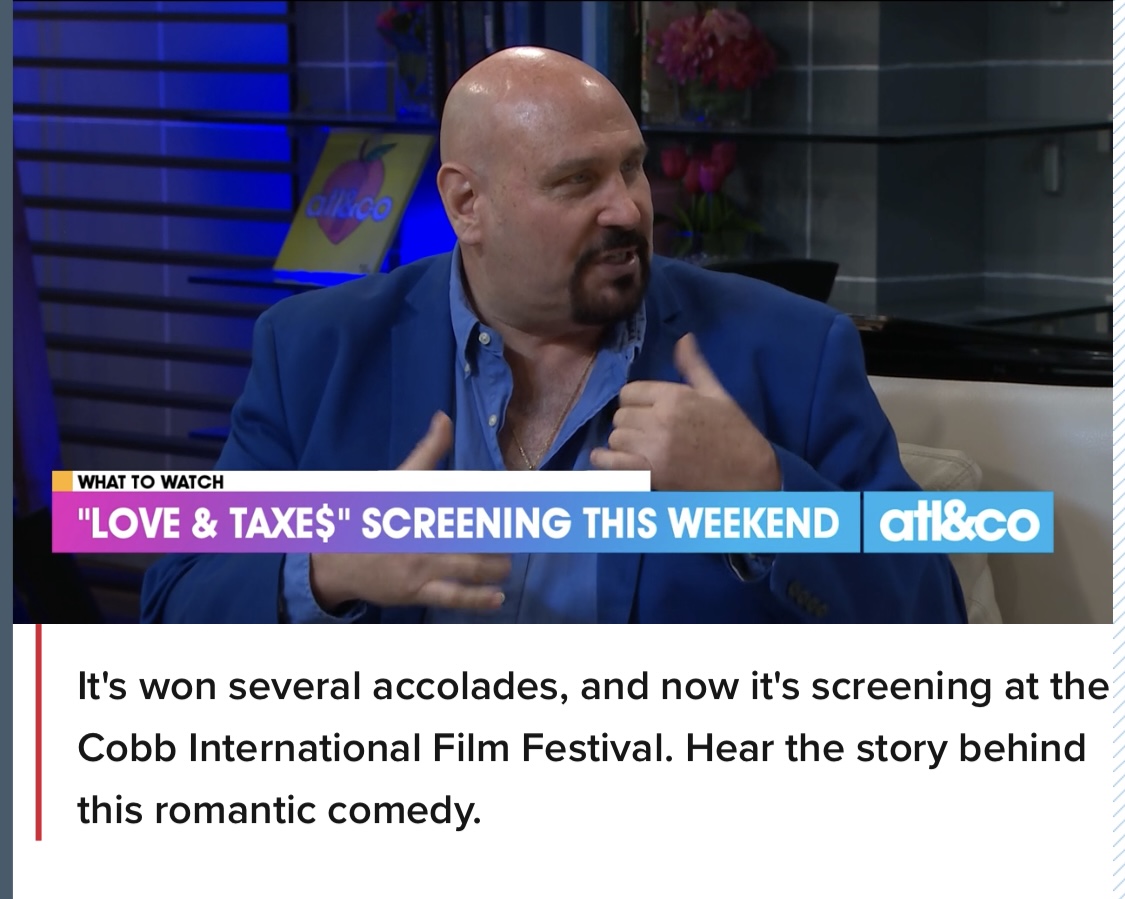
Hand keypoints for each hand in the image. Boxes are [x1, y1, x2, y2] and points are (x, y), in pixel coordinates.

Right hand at [310, 412, 510, 612]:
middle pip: (473, 535)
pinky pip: (452, 596)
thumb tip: (444, 417)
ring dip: (495, 566)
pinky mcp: (415, 591)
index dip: (494, 498)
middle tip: (520, 533)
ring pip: (469, 567)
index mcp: (420, 503)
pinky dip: (478, 599)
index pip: (465, 497)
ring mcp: (419, 565)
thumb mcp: (396, 479)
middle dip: (501, 535)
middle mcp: (422, 534)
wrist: (332, 558)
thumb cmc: (368, 513)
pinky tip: (498, 597)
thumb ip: (426, 450)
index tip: (519, 499)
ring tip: (506, 562)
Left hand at [590, 334, 780, 491]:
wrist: (750, 474)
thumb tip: (684, 337)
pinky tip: (602, 458)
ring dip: (624, 443)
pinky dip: (604, 462)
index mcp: (675, 396)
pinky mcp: (652, 475)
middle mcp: (661, 420)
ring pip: (616, 439)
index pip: (630, 392)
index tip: (644, 410)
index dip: (635, 401)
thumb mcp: (716, 394)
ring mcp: (654, 448)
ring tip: (638, 447)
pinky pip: (613, 465)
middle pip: (621, 416)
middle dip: (630, 422)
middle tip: (644, 431)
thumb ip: (694, 366)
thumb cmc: (735, 432)